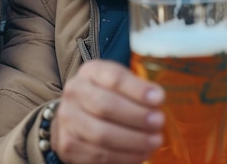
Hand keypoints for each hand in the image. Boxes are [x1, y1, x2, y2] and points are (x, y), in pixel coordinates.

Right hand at [50, 59, 164, 163]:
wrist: (76, 117)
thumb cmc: (106, 96)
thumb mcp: (120, 84)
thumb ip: (137, 88)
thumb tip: (157, 97)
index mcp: (90, 72)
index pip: (113, 78)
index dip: (137, 89)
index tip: (159, 99)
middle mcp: (75, 92)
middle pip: (105, 105)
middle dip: (136, 116)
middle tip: (158, 122)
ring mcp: (68, 119)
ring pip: (101, 134)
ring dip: (132, 140)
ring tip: (154, 141)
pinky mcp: (68, 144)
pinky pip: (98, 155)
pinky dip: (123, 157)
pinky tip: (140, 154)